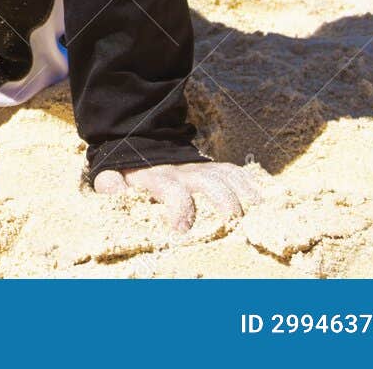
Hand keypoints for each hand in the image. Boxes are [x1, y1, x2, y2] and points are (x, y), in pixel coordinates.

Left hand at [93, 160, 264, 232]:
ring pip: (229, 178)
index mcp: (159, 178)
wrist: (142, 140)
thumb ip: (109, 183)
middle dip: (225, 203)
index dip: (180, 210)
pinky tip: (263, 205)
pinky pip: (237, 173)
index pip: (174, 191)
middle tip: (234, 225)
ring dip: (245, 197)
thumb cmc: (128, 168)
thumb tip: (114, 190)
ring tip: (258, 217)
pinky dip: (251, 187)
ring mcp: (202, 169)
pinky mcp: (214, 169)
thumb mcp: (112, 172)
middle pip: (212, 184)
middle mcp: (185, 172)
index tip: (182, 230)